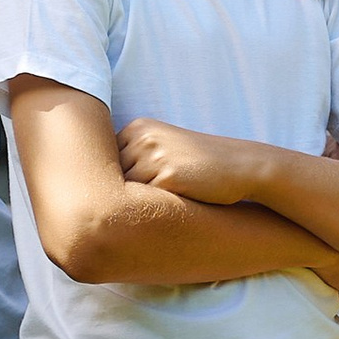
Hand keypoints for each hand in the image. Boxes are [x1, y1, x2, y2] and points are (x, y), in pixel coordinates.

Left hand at [117, 119, 262, 205]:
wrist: (241, 166)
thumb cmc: (201, 164)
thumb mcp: (165, 148)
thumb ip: (134, 158)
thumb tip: (97, 186)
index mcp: (139, 127)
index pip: (108, 163)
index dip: (121, 181)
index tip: (136, 187)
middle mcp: (142, 138)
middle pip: (113, 178)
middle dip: (126, 193)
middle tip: (146, 201)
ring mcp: (153, 156)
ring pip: (126, 193)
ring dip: (140, 204)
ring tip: (164, 203)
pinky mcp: (167, 178)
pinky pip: (146, 204)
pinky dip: (154, 211)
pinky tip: (173, 207)